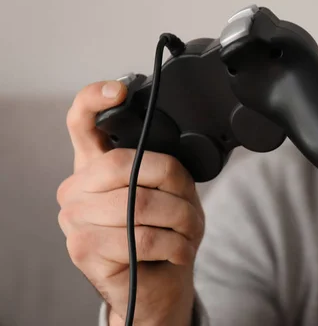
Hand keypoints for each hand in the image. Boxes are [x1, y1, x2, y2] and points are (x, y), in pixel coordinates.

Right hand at [57, 80, 203, 325]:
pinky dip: (174, 245)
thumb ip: (161, 166)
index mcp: (96, 164)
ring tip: (188, 231)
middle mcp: (78, 186)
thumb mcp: (170, 190)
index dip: (94, 99)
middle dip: (172, 186)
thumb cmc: (162, 231)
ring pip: (138, 205)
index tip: (119, 90)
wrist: (157, 280)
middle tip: (189, 206)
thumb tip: (164, 156)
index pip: (81, 122)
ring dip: (180, 220)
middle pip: (125, 164)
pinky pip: (140, 238)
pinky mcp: (82, 247)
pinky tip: (178, 250)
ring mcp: (74, 217)